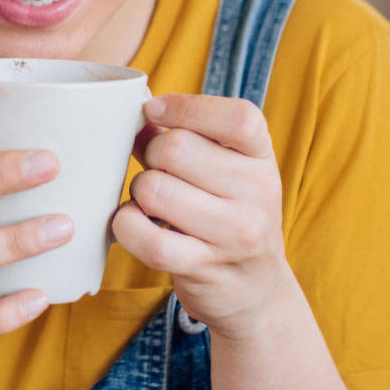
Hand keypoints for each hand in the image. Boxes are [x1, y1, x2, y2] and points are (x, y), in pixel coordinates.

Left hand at [109, 93, 290, 341]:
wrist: (256, 293)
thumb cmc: (227, 217)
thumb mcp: (224, 171)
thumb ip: (183, 134)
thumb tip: (135, 96)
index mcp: (263, 158)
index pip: (236, 118)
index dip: (186, 107)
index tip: (153, 111)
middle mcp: (258, 193)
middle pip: (176, 149)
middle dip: (150, 156)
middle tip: (156, 172)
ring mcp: (236, 234)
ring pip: (155, 190)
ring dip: (138, 194)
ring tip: (151, 203)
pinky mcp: (206, 268)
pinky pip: (148, 239)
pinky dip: (126, 227)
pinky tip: (134, 225)